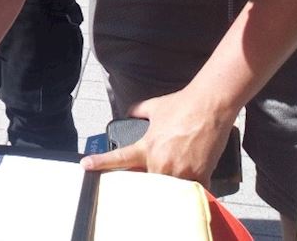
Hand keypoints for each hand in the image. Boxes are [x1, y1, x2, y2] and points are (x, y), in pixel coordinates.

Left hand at [79, 88, 234, 186]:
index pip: (118, 158)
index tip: (86, 166)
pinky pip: (193, 191)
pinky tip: (197, 180)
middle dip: (149, 179)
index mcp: (146, 147)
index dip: (100, 163)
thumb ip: (138, 111)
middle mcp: (159, 162)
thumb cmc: (184, 104)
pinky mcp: (198, 176)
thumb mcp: (155, 105)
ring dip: (171, 184)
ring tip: (180, 172)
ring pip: (169, 190)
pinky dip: (194, 188)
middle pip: (146, 183)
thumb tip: (128, 112)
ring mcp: (178, 172)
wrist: (210, 105)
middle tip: (160, 169)